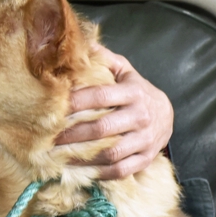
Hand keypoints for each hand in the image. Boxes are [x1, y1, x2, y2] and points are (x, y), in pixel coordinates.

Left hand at [55, 45, 174, 179]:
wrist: (168, 115)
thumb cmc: (137, 91)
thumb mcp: (126, 71)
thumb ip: (105, 59)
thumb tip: (82, 44)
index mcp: (133, 92)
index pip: (100, 97)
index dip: (76, 102)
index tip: (52, 108)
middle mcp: (140, 116)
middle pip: (102, 128)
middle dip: (72, 134)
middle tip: (47, 138)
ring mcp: (144, 140)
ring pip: (111, 152)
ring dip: (82, 157)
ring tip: (58, 158)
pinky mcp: (146, 158)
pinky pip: (121, 170)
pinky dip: (99, 173)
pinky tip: (79, 171)